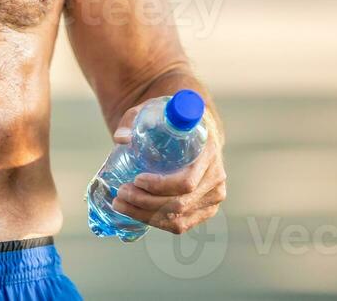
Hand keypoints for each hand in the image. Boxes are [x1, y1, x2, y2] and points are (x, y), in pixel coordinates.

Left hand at [110, 98, 226, 234]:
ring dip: (146, 215)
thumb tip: (120, 138)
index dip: (161, 185)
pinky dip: (155, 222)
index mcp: (208, 152)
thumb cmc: (172, 122)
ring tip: (120, 203)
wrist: (195, 132)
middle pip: (180, 203)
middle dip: (146, 202)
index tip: (137, 178)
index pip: (187, 181)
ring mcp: (212, 198)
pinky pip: (179, 225)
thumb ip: (134, 120)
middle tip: (121, 192)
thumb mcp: (153, 112)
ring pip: (178, 219)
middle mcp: (216, 178)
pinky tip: (135, 212)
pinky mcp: (204, 210)